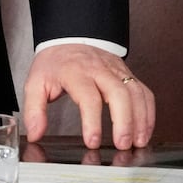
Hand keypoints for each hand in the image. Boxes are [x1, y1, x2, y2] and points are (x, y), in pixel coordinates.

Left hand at [21, 44, 154, 149]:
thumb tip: (35, 134)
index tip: (92, 141)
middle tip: (122, 145)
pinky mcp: (127, 74)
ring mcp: (116, 70)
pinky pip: (144, 91)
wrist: (68, 37)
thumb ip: (34, 110)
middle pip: (119, 92)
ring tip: (137, 142)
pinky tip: (145, 130)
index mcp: (76, 71)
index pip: (88, 96)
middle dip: (123, 121)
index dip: (92, 120)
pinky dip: (148, 112)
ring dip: (140, 118)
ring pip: (135, 92)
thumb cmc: (55, 64)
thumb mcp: (35, 83)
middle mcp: (99, 69)